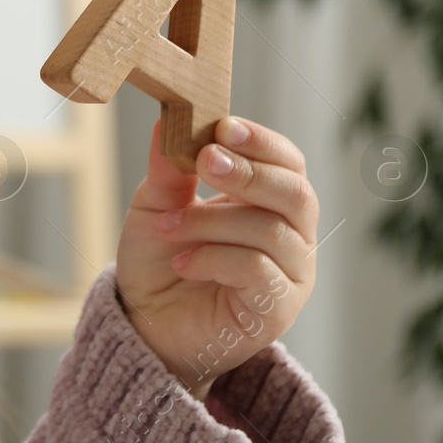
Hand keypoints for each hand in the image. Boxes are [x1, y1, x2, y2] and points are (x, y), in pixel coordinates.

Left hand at [114, 116, 317, 400]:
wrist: (145, 323)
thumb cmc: (159, 260)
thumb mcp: (156, 206)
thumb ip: (168, 169)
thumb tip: (167, 118)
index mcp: (270, 203)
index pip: (288, 163)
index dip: (261, 142)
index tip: (223, 127)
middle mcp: (292, 237)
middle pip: (297, 194)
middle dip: (250, 172)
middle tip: (206, 160)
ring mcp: (291, 275)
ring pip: (272, 231)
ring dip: (213, 221)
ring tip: (169, 227)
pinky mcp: (278, 310)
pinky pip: (258, 270)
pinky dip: (214, 258)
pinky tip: (182, 263)